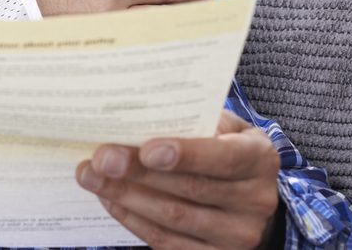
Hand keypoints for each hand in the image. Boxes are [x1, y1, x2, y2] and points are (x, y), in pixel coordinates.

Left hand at [76, 110, 280, 248]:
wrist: (252, 192)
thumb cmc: (227, 144)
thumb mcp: (224, 124)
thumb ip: (194, 119)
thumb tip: (140, 114)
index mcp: (259, 159)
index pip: (223, 158)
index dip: (185, 154)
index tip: (146, 148)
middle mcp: (254, 201)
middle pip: (190, 190)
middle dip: (139, 173)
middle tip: (102, 158)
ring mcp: (237, 235)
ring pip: (174, 219)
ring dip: (126, 196)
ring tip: (93, 176)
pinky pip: (167, 242)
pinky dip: (132, 219)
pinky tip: (110, 198)